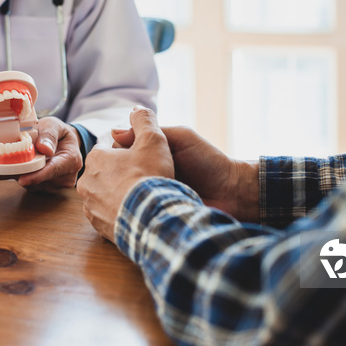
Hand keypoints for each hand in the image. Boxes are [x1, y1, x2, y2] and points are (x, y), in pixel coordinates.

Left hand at [0, 117, 82, 191]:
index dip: (37, 176)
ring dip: (11, 176)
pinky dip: (13, 177)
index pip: (53, 170)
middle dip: (15, 175)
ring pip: (29, 184)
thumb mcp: (55, 125)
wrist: (62, 142)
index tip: (22, 179)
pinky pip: (27, 184)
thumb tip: (45, 149)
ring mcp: (54, 184)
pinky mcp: (43, 187)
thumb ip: (50, 134)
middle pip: (37, 179)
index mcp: (71, 160)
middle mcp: (64, 177)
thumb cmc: (58, 133)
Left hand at [78, 107, 173, 241]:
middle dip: (123, 172)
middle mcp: (86, 182)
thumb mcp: (153, 139)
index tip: (143, 158)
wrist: (151, 219)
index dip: (130, 150)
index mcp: (96, 158)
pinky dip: (121, 211)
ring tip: (142, 196)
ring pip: (107, 193)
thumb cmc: (150, 177)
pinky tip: (137, 211)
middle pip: (107, 171)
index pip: (111, 147)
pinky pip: (109, 213)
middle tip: (145, 177)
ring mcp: (91, 206)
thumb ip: (143, 120)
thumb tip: (136, 109)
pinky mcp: (99, 226)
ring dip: (121, 193)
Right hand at [112, 126, 259, 222]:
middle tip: (123, 175)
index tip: (116, 154)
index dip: (116, 152)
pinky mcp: (152, 214)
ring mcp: (147, 196)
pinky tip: (129, 206)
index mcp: (150, 155)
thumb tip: (114, 131)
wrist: (231, 193)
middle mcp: (145, 175)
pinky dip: (130, 207)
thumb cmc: (208, 162)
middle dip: (116, 173)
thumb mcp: (179, 138)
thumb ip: (151, 132)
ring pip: (122, 193)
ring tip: (129, 190)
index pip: (120, 151)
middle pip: (118, 172)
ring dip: (122, 191)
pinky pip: (134, 211)